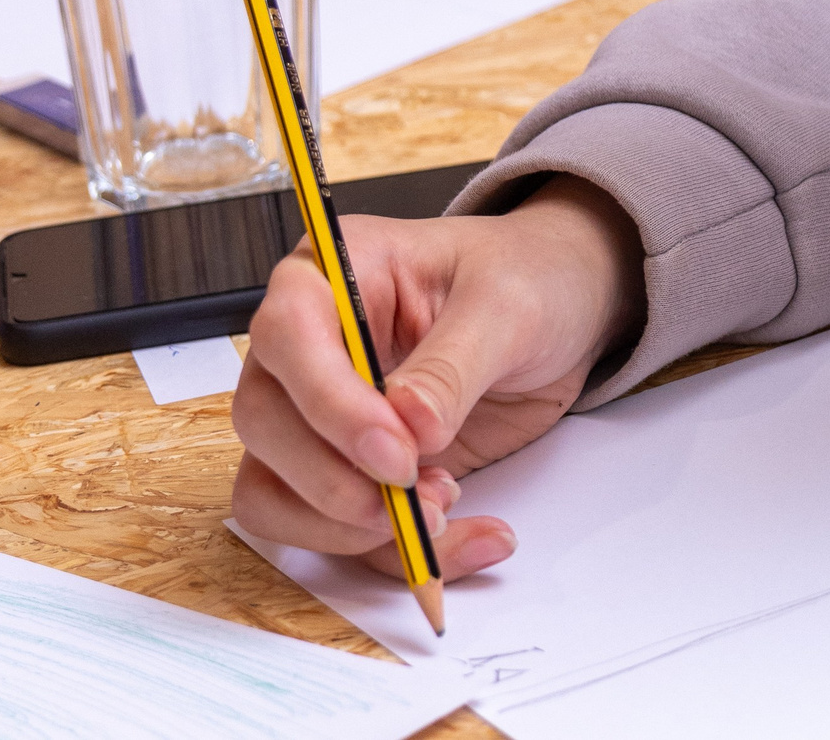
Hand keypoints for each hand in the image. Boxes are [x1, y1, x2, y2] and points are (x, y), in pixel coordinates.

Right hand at [230, 177, 643, 582]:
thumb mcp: (508, 305)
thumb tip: (410, 426)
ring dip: (351, 526)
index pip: (287, 334)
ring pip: (275, 491)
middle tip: (418, 499)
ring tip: (443, 511)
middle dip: (335, 480)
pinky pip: (335, 530)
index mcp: (334, 274)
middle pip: (265, 423)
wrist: (563, 307)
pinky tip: (467, 538)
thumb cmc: (528, 277)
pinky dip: (392, 553)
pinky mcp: (351, 469)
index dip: (328, 402)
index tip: (395, 451)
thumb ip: (454, 363)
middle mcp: (308, 346)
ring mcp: (320, 414)